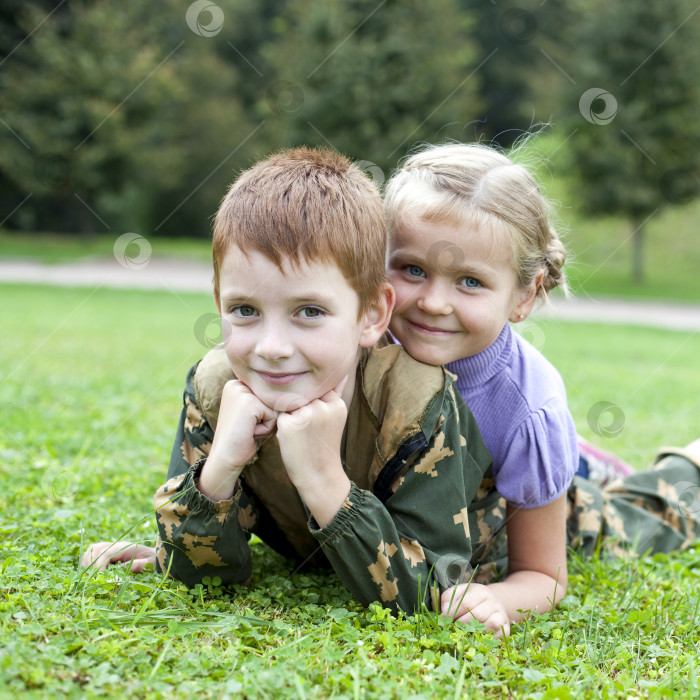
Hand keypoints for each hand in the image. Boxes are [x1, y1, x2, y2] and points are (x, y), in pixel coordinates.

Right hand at [81, 541, 155, 572]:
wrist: (154, 557)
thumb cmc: (153, 561)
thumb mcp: (151, 563)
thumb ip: (140, 565)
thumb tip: (126, 569)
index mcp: (125, 547)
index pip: (106, 552)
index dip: (99, 565)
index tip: (99, 578)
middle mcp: (115, 546)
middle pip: (95, 549)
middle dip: (91, 564)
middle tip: (93, 579)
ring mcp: (110, 549)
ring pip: (91, 551)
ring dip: (87, 564)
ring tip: (91, 578)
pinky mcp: (107, 555)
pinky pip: (91, 555)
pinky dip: (88, 564)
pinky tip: (91, 576)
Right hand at [200, 380, 277, 499]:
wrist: (224, 458)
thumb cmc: (243, 438)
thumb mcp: (255, 414)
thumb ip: (267, 401)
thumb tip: (293, 395)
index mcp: (237, 384)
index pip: (269, 394)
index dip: (266, 413)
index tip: (248, 423)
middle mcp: (237, 384)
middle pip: (273, 399)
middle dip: (268, 418)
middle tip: (249, 428)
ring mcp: (242, 392)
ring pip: (275, 407)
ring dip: (268, 424)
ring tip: (250, 430)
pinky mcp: (249, 403)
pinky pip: (273, 416)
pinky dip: (266, 429)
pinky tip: (250, 433)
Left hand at [276, 377, 347, 489]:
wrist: (320, 475)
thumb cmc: (325, 444)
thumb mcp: (335, 416)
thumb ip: (335, 392)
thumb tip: (340, 372)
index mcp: (336, 404)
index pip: (316, 389)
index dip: (312, 403)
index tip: (316, 422)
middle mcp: (322, 407)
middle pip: (302, 395)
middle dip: (301, 408)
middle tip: (309, 431)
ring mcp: (305, 415)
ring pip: (289, 403)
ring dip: (291, 415)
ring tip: (302, 434)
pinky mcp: (288, 425)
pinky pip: (279, 415)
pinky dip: (283, 425)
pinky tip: (293, 438)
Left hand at [441, 582, 510, 637]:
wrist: (495, 604)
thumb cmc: (473, 599)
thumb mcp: (461, 592)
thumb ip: (449, 596)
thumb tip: (444, 609)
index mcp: (481, 592)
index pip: (466, 602)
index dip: (453, 611)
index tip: (443, 618)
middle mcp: (493, 603)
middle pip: (477, 615)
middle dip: (461, 623)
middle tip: (452, 627)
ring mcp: (501, 617)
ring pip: (487, 626)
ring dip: (472, 632)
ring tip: (462, 633)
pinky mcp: (505, 630)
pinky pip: (495, 637)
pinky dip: (484, 640)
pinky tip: (474, 639)